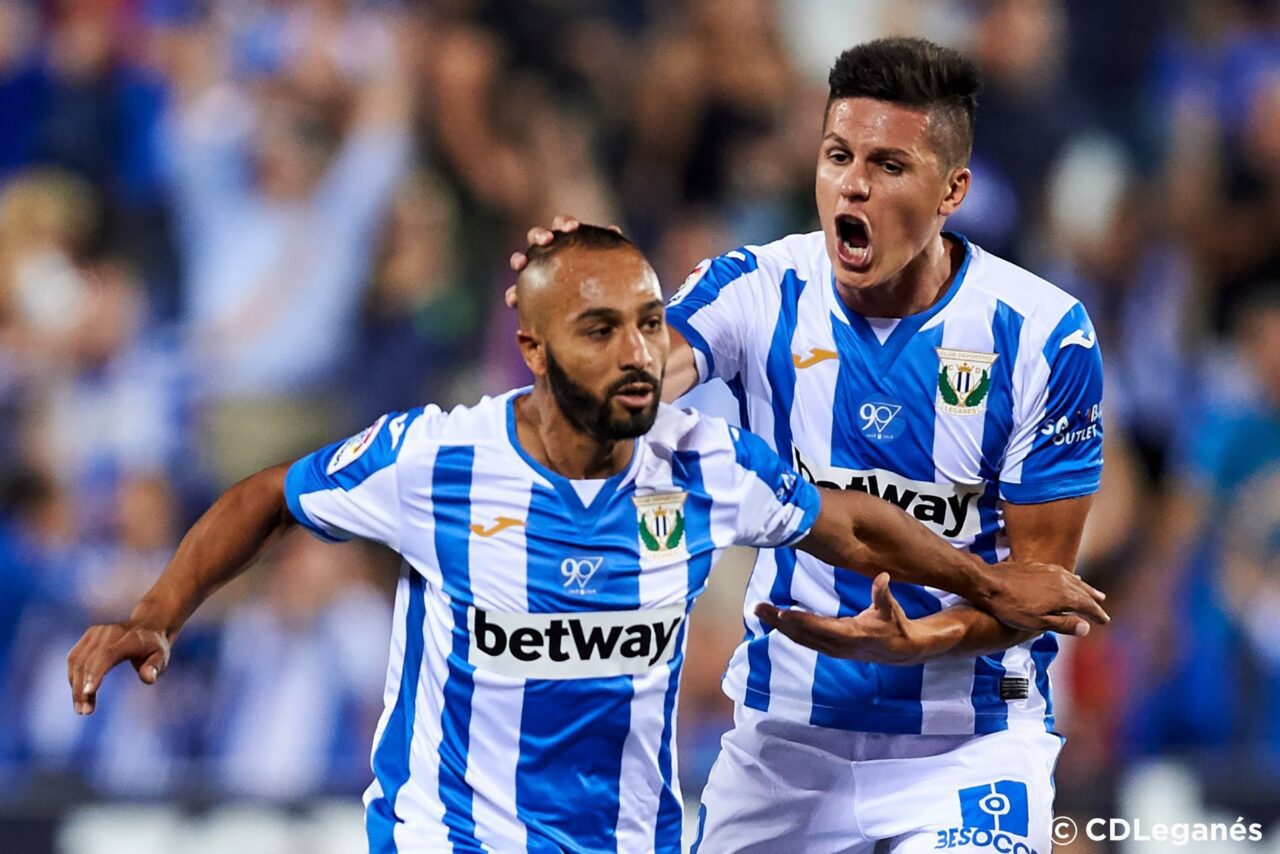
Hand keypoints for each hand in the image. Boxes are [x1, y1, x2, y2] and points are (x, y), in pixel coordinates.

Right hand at [67, 621, 170, 715]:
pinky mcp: (88, 636)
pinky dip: (74, 677)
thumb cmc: (154, 647)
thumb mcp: (162, 657)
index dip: (95, 673)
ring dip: (75, 686)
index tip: (88, 692)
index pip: (107, 655)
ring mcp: (96, 632)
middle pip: (88, 661)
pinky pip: (74, 658)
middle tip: (85, 712)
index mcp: (128, 638)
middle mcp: (109, 632)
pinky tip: (80, 694)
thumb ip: (155, 667)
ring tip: (81, 708)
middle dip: (82, 688)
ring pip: (77, 661)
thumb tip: (148, 678)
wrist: (147, 626)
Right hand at [505, 216, 622, 307]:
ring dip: (518, 259)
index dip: (565, 223)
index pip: (564, 227)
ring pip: (521, 262)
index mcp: (568, 243)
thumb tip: (613, 230)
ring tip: (521, 264)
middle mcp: (549, 254)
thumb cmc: (604, 287)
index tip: (572, 228)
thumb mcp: (611, 271)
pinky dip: (512, 294)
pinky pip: (515, 294)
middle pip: (538, 238)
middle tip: (547, 240)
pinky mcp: (527, 296)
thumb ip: (611, 250)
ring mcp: (535, 273)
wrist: (595, 315)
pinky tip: (513, 299)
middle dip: (540, 235)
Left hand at [755, 573, 933, 664]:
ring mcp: (833, 649)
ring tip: (761, 612)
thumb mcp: (891, 609)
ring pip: (801, 638)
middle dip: (779, 622)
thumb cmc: (896, 625)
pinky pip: (806, 641)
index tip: (781, 613)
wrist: (903, 650)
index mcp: (850, 634)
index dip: (800, 620)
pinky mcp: (831, 650)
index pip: (819, 627)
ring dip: (779, 626)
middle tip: (758, 609)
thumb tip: (882, 577)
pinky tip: (777, 622)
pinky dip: (789, 632)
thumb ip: (883, 593)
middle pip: (803, 634)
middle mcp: (838, 644)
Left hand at [980, 560, 1108, 635]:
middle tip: (1102, 604)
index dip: (1097, 614)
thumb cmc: (1011, 607)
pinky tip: (1068, 577)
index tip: (1105, 621)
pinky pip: (1061, 572)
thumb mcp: (1038, 623)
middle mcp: (1061, 580)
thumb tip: (1086, 628)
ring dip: (1084, 586)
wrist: (988, 584)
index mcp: (1064, 596)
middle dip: (1093, 599)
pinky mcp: (1037, 566)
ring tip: (1092, 591)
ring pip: (1073, 579)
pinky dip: (1070, 577)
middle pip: (1083, 590)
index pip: (1087, 606)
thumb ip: (1063, 625)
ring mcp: (1049, 571)